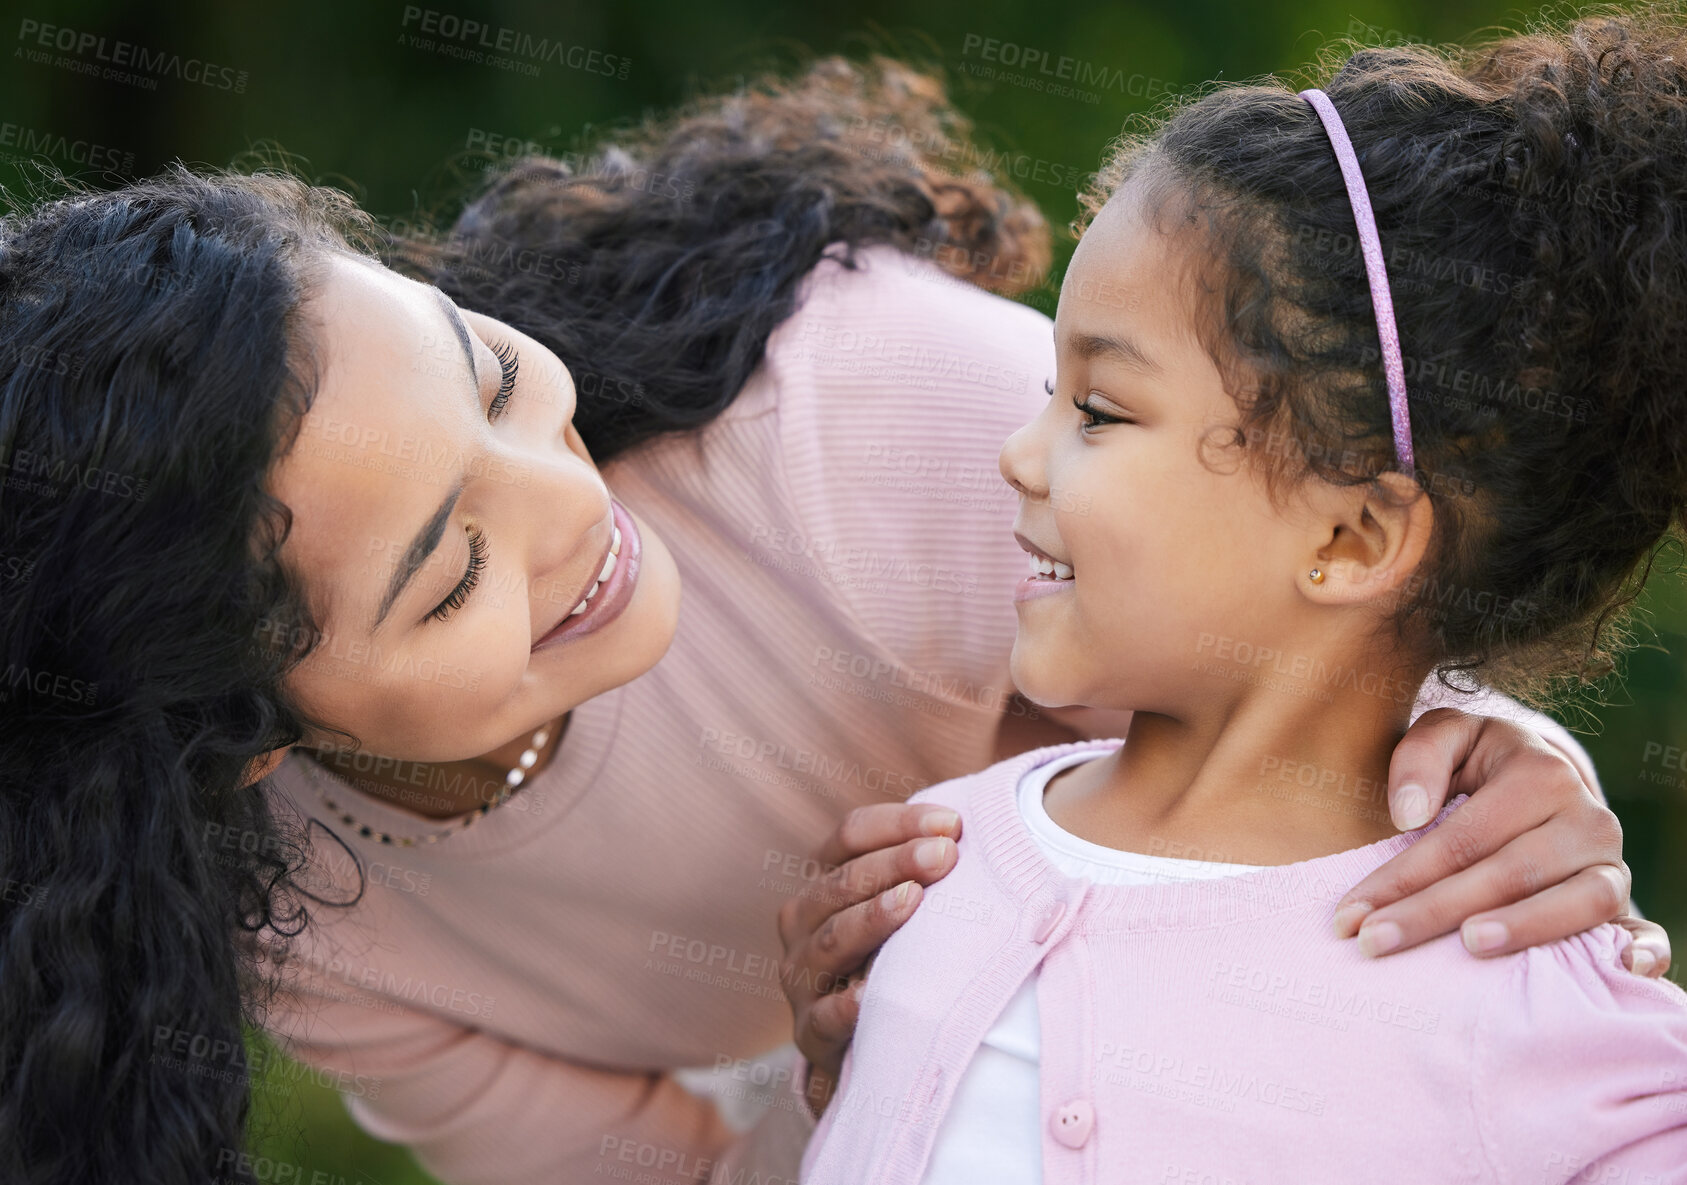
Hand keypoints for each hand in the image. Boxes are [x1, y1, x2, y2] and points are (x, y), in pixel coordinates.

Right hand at [776, 803, 960, 1117]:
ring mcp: (802, 977)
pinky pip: (824, 1016)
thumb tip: (973, 827)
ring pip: (831, 939)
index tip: (953, 824)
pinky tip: (871, 994)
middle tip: (945, 854)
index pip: (850, 836)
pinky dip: (845, 1005)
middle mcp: (804, 922)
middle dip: (895, 862)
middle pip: (841, 881)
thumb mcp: (901, 908)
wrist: (864, 1044)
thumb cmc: (893, 958)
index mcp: (824, 882)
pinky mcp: (811, 1032)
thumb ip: (924, 868)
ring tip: (913, 900)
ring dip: (872, 917)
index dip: (898, 823)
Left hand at [1334, 708, 1671, 975]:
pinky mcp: (1623, 898)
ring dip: (1525, 929)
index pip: (1460, 836)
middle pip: (1506, 873)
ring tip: (1470, 948)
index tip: (1350, 915)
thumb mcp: (1447, 737)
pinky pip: (1643, 929)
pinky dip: (1642, 949)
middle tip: (1374, 944)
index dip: (1401, 878)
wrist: (1537, 778)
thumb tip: (1409, 814)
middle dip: (1433, 914)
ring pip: (1576, 903)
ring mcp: (1610, 862)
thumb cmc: (1476, 763)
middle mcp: (1585, 818)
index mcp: (1539, 774)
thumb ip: (1420, 756)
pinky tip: (1624, 969)